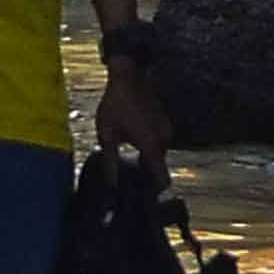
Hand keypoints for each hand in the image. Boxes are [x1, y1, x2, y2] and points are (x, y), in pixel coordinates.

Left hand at [97, 67, 170, 187]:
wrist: (128, 77)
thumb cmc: (115, 104)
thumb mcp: (107, 134)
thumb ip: (110, 160)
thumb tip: (111, 183)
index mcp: (152, 146)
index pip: (162, 179)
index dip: (154, 191)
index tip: (142, 196)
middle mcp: (164, 140)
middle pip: (159, 167)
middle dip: (146, 175)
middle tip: (129, 181)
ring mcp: (166, 131)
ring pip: (159, 154)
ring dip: (146, 159)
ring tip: (128, 161)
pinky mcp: (164, 123)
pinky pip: (158, 142)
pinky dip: (148, 147)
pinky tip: (132, 142)